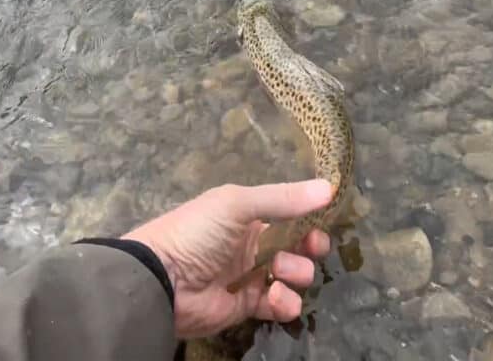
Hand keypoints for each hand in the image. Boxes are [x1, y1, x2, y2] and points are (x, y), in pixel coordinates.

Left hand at [121, 179, 332, 338]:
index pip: (289, 213)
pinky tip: (275, 297)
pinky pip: (279, 304)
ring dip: (297, 273)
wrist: (162, 280)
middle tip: (311, 248)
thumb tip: (331, 187)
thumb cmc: (197, 232)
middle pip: (297, 245)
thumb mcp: (237, 204)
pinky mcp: (248, 305)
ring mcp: (250, 275)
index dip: (309, 218)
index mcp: (247, 214)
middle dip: (310, 246)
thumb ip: (283, 198)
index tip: (323, 221)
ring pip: (292, 275)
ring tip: (280, 273)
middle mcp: (252, 242)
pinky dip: (285, 303)